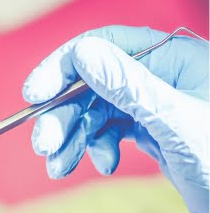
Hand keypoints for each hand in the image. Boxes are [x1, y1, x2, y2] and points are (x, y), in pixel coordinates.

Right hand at [23, 26, 208, 212]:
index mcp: (176, 58)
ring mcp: (161, 104)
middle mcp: (165, 75)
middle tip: (45, 147)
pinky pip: (113, 130)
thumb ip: (129, 86)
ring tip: (59, 166)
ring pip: (100, 109)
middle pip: (96, 82)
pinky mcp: (159, 132)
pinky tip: (101, 166)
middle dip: (66, 114)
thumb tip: (83, 54)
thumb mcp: (176, 123)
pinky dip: (97, 148)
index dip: (65, 68)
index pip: (107, 46)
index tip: (35, 97)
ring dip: (74, 136)